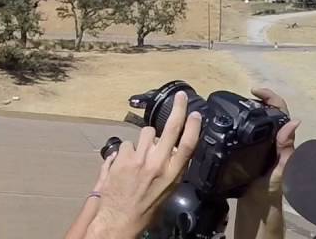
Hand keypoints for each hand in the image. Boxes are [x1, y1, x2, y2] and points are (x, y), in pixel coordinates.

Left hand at [87, 92, 201, 237]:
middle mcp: (158, 164)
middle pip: (171, 128)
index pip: (188, 145)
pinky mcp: (123, 158)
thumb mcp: (167, 191)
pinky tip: (126, 163)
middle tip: (180, 97)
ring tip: (141, 155)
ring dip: (145, 140)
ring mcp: (139, 159)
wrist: (119, 219)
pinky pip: (128, 143)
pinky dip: (128, 151)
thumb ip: (171, 169)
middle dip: (178, 109)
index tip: (196, 114)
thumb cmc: (145, 209)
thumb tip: (173, 150)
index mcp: (172, 175)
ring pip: (146, 133)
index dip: (193, 126)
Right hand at [243, 88, 298, 196]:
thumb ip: (286, 148)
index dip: (270, 97)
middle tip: (240, 98)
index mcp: (281, 140)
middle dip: (257, 100)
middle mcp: (272, 139)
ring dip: (248, 109)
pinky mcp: (249, 150)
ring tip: (234, 106)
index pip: (280, 111)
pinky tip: (230, 122)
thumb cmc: (270, 188)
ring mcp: (260, 144)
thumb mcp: (280, 169)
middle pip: (268, 112)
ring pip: (257, 120)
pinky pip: (246, 131)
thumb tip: (296, 121)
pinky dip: (239, 122)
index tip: (253, 91)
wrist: (256, 205)